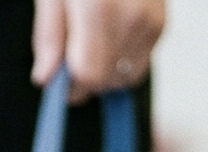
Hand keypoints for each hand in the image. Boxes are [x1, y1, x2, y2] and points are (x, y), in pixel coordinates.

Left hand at [33, 0, 165, 101]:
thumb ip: (49, 36)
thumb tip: (46, 76)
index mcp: (98, 8)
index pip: (90, 74)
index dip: (72, 87)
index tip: (60, 86)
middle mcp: (131, 16)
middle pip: (111, 79)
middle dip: (89, 82)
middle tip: (70, 64)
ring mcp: (151, 20)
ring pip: (129, 74)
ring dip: (107, 71)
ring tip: (91, 42)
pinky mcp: (162, 20)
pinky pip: (142, 58)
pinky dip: (123, 56)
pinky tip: (110, 32)